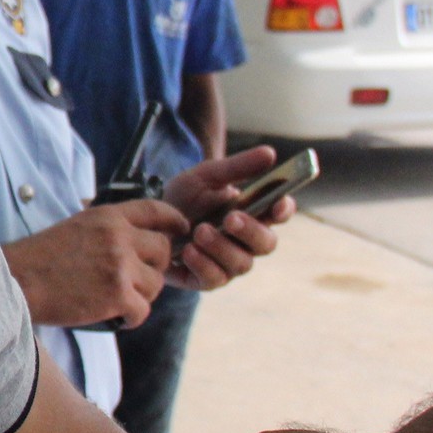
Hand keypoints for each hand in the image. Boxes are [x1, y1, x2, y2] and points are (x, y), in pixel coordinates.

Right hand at [3, 198, 186, 329]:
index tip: (181, 230)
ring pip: (156, 284)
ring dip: (142, 295)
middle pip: (163, 250)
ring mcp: (120, 266)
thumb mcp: (77, 226)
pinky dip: (131, 318)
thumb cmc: (41, 257)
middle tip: (135, 280)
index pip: (156, 211)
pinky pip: (143, 310)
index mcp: (108, 217)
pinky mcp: (117, 296)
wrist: (18, 281)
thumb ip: (108, 228)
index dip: (175, 221)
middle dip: (154, 267)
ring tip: (118, 300)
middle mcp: (119, 237)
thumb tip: (134, 236)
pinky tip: (116, 317)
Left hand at [162, 146, 295, 290]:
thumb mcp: (207, 176)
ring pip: (241, 264)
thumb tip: (270, 153)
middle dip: (250, 231)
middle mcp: (246, 242)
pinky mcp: (206, 280)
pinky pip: (214, 279)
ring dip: (221, 247)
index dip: (283, 210)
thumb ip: (237, 167)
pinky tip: (187, 250)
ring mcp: (228, 263)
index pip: (279, 213)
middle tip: (231, 219)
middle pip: (265, 244)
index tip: (278, 204)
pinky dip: (202, 264)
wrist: (149, 218)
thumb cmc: (185, 197)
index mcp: (253, 213)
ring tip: (200, 231)